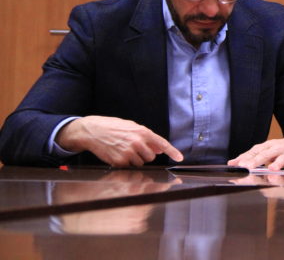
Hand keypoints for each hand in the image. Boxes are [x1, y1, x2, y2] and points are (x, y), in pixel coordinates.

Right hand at [56, 116, 182, 166]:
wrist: (92, 131)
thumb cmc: (113, 127)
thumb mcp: (132, 127)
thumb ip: (148, 138)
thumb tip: (159, 149)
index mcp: (142, 132)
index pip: (162, 143)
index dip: (172, 151)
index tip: (180, 158)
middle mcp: (137, 142)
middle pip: (151, 157)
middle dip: (145, 155)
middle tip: (134, 148)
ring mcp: (128, 153)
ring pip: (140, 164)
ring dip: (135, 160)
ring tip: (123, 150)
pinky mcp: (119, 162)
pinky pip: (129, 167)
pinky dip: (125, 163)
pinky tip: (117, 154)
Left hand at [227, 134, 283, 170]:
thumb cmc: (281, 149)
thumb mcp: (267, 150)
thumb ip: (252, 157)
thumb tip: (232, 163)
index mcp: (268, 146)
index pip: (255, 151)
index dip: (245, 157)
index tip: (235, 164)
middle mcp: (277, 148)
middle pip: (266, 154)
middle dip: (257, 161)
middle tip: (247, 167)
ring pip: (282, 158)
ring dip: (277, 163)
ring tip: (271, 168)